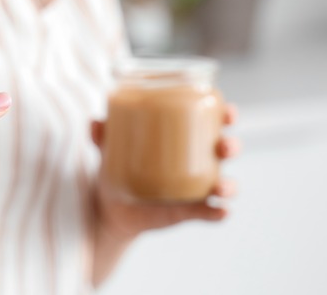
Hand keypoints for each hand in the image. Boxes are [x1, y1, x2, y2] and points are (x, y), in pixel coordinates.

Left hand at [90, 105, 239, 240]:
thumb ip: (102, 136)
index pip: (212, 122)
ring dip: (230, 184)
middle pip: (225, 149)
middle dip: (231, 146)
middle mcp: (196, 162)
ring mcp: (196, 188)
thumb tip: (94, 123)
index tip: (228, 112)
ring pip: (224, 183)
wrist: (110, 207)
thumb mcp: (108, 150)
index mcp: (183, 139)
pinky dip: (218, 213)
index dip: (226, 115)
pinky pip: (211, 213)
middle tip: (223, 147)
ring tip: (221, 187)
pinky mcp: (189, 211)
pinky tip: (220, 212)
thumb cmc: (117, 168)